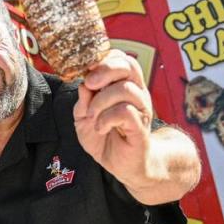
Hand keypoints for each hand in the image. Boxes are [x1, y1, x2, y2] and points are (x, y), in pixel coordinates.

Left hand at [73, 50, 154, 188]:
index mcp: (123, 85)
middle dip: (104, 70)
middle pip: (129, 65)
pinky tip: (100, 128)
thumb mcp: (84, 118)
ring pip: (125, 89)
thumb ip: (83, 100)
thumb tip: (83, 84)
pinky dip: (106, 118)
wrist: (122, 165)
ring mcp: (141, 109)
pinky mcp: (141, 127)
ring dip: (101, 101)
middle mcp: (136, 93)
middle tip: (90, 84)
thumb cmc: (105, 138)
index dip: (103, 59)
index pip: (121, 58)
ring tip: (92, 116)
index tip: (86, 73)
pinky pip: (126, 112)